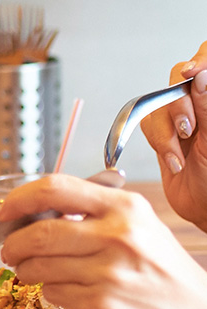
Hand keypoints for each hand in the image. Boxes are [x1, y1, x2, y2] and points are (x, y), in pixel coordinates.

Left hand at [0, 174, 206, 308]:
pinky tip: (69, 292)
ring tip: (38, 273)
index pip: (54, 188)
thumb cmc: (163, 274)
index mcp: (124, 207)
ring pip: (38, 265)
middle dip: (12, 245)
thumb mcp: (140, 228)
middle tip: (10, 252)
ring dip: (28, 271)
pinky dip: (50, 292)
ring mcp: (108, 270)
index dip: (19, 200)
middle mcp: (116, 234)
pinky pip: (53, 292)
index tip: (4, 213)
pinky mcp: (101, 303)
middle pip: (36, 232)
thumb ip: (93, 215)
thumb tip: (35, 212)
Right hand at [140, 42, 206, 231]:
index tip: (190, 75)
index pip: (206, 60)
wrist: (205, 208)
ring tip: (181, 155)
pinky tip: (173, 160)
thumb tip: (198, 75)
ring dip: (166, 132)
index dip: (197, 62)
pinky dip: (158, 144)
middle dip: (177, 104)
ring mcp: (179, 119)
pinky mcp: (162, 135)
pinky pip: (147, 126)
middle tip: (189, 129)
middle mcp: (199, 103)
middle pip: (177, 79)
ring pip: (157, 105)